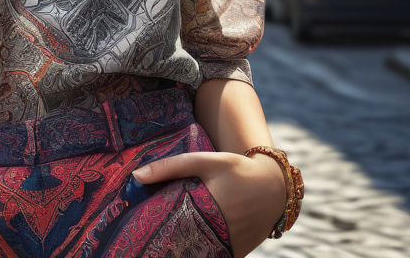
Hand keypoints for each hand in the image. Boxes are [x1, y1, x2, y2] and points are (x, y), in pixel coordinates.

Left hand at [132, 150, 286, 257]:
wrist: (274, 186)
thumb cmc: (236, 169)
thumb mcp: (204, 161)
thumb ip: (170, 167)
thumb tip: (136, 175)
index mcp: (211, 211)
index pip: (176, 233)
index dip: (158, 238)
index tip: (139, 237)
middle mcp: (223, 234)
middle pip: (186, 247)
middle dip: (167, 246)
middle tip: (146, 242)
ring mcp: (232, 247)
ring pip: (201, 254)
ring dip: (183, 250)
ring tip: (163, 244)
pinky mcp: (239, 253)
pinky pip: (216, 256)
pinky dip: (201, 253)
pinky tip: (186, 246)